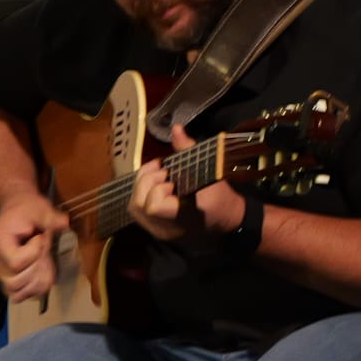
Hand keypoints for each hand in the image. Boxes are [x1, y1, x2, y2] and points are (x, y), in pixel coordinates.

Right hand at [0, 192, 70, 302]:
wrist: (16, 213)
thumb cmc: (26, 211)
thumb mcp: (39, 208)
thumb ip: (50, 217)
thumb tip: (64, 223)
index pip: (15, 262)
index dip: (34, 253)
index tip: (40, 237)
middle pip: (15, 281)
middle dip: (37, 269)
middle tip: (45, 251)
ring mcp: (1, 273)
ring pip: (17, 292)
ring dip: (37, 282)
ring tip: (45, 263)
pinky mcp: (9, 280)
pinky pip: (19, 296)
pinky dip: (34, 290)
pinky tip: (43, 274)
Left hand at [127, 125, 246, 243]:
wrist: (227, 218)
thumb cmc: (219, 195)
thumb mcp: (210, 170)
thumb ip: (188, 149)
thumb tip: (176, 129)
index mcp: (184, 217)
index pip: (154, 207)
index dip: (157, 189)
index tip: (172, 179)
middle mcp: (167, 228)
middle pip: (138, 205)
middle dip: (146, 183)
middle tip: (164, 174)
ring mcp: (159, 231)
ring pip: (134, 207)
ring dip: (142, 186)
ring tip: (159, 177)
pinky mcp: (154, 228)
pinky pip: (137, 210)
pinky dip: (142, 193)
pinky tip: (157, 184)